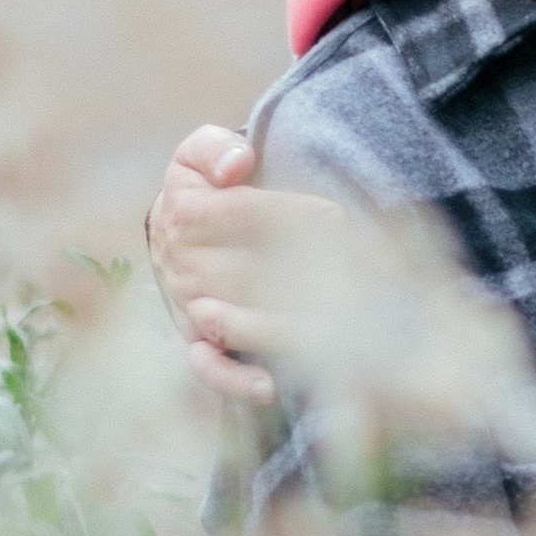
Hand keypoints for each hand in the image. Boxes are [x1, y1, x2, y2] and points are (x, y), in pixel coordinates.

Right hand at [146, 130, 346, 402]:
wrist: (176, 231)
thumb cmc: (205, 187)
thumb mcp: (199, 152)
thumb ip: (213, 148)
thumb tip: (238, 163)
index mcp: (185, 213)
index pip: (244, 214)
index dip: (295, 215)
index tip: (340, 219)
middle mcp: (184, 265)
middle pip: (249, 271)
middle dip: (308, 272)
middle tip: (359, 272)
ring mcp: (190, 307)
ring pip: (236, 321)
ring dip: (286, 325)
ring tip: (337, 323)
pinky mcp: (197, 340)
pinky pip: (209, 367)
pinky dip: (235, 379)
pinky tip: (271, 387)